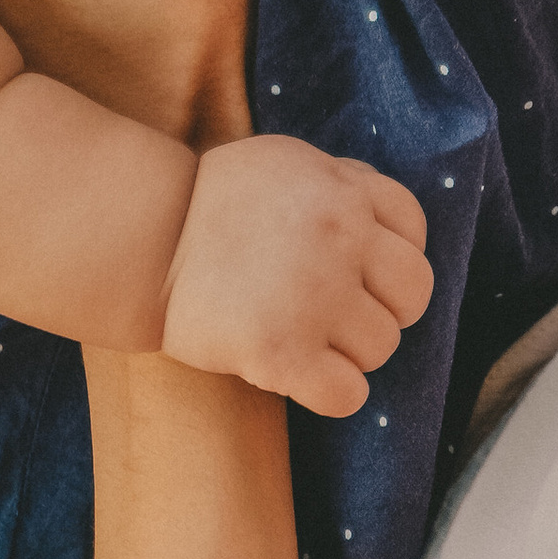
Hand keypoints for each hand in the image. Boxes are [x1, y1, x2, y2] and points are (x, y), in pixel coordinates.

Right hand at [160, 141, 433, 418]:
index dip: (390, 256)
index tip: (359, 270)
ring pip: (382, 347)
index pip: (414, 231)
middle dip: (383, 307)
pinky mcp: (281, 351)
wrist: (144, 240)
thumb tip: (388, 223)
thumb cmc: (212, 203)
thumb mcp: (287, 163)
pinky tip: (300, 374)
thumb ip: (343, 184)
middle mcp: (340, 239)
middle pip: (413, 294)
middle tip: (339, 314)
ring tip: (305, 337)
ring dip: (350, 351)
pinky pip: (348, 395)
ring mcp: (314, 297)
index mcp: (345, 191)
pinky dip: (331, 393)